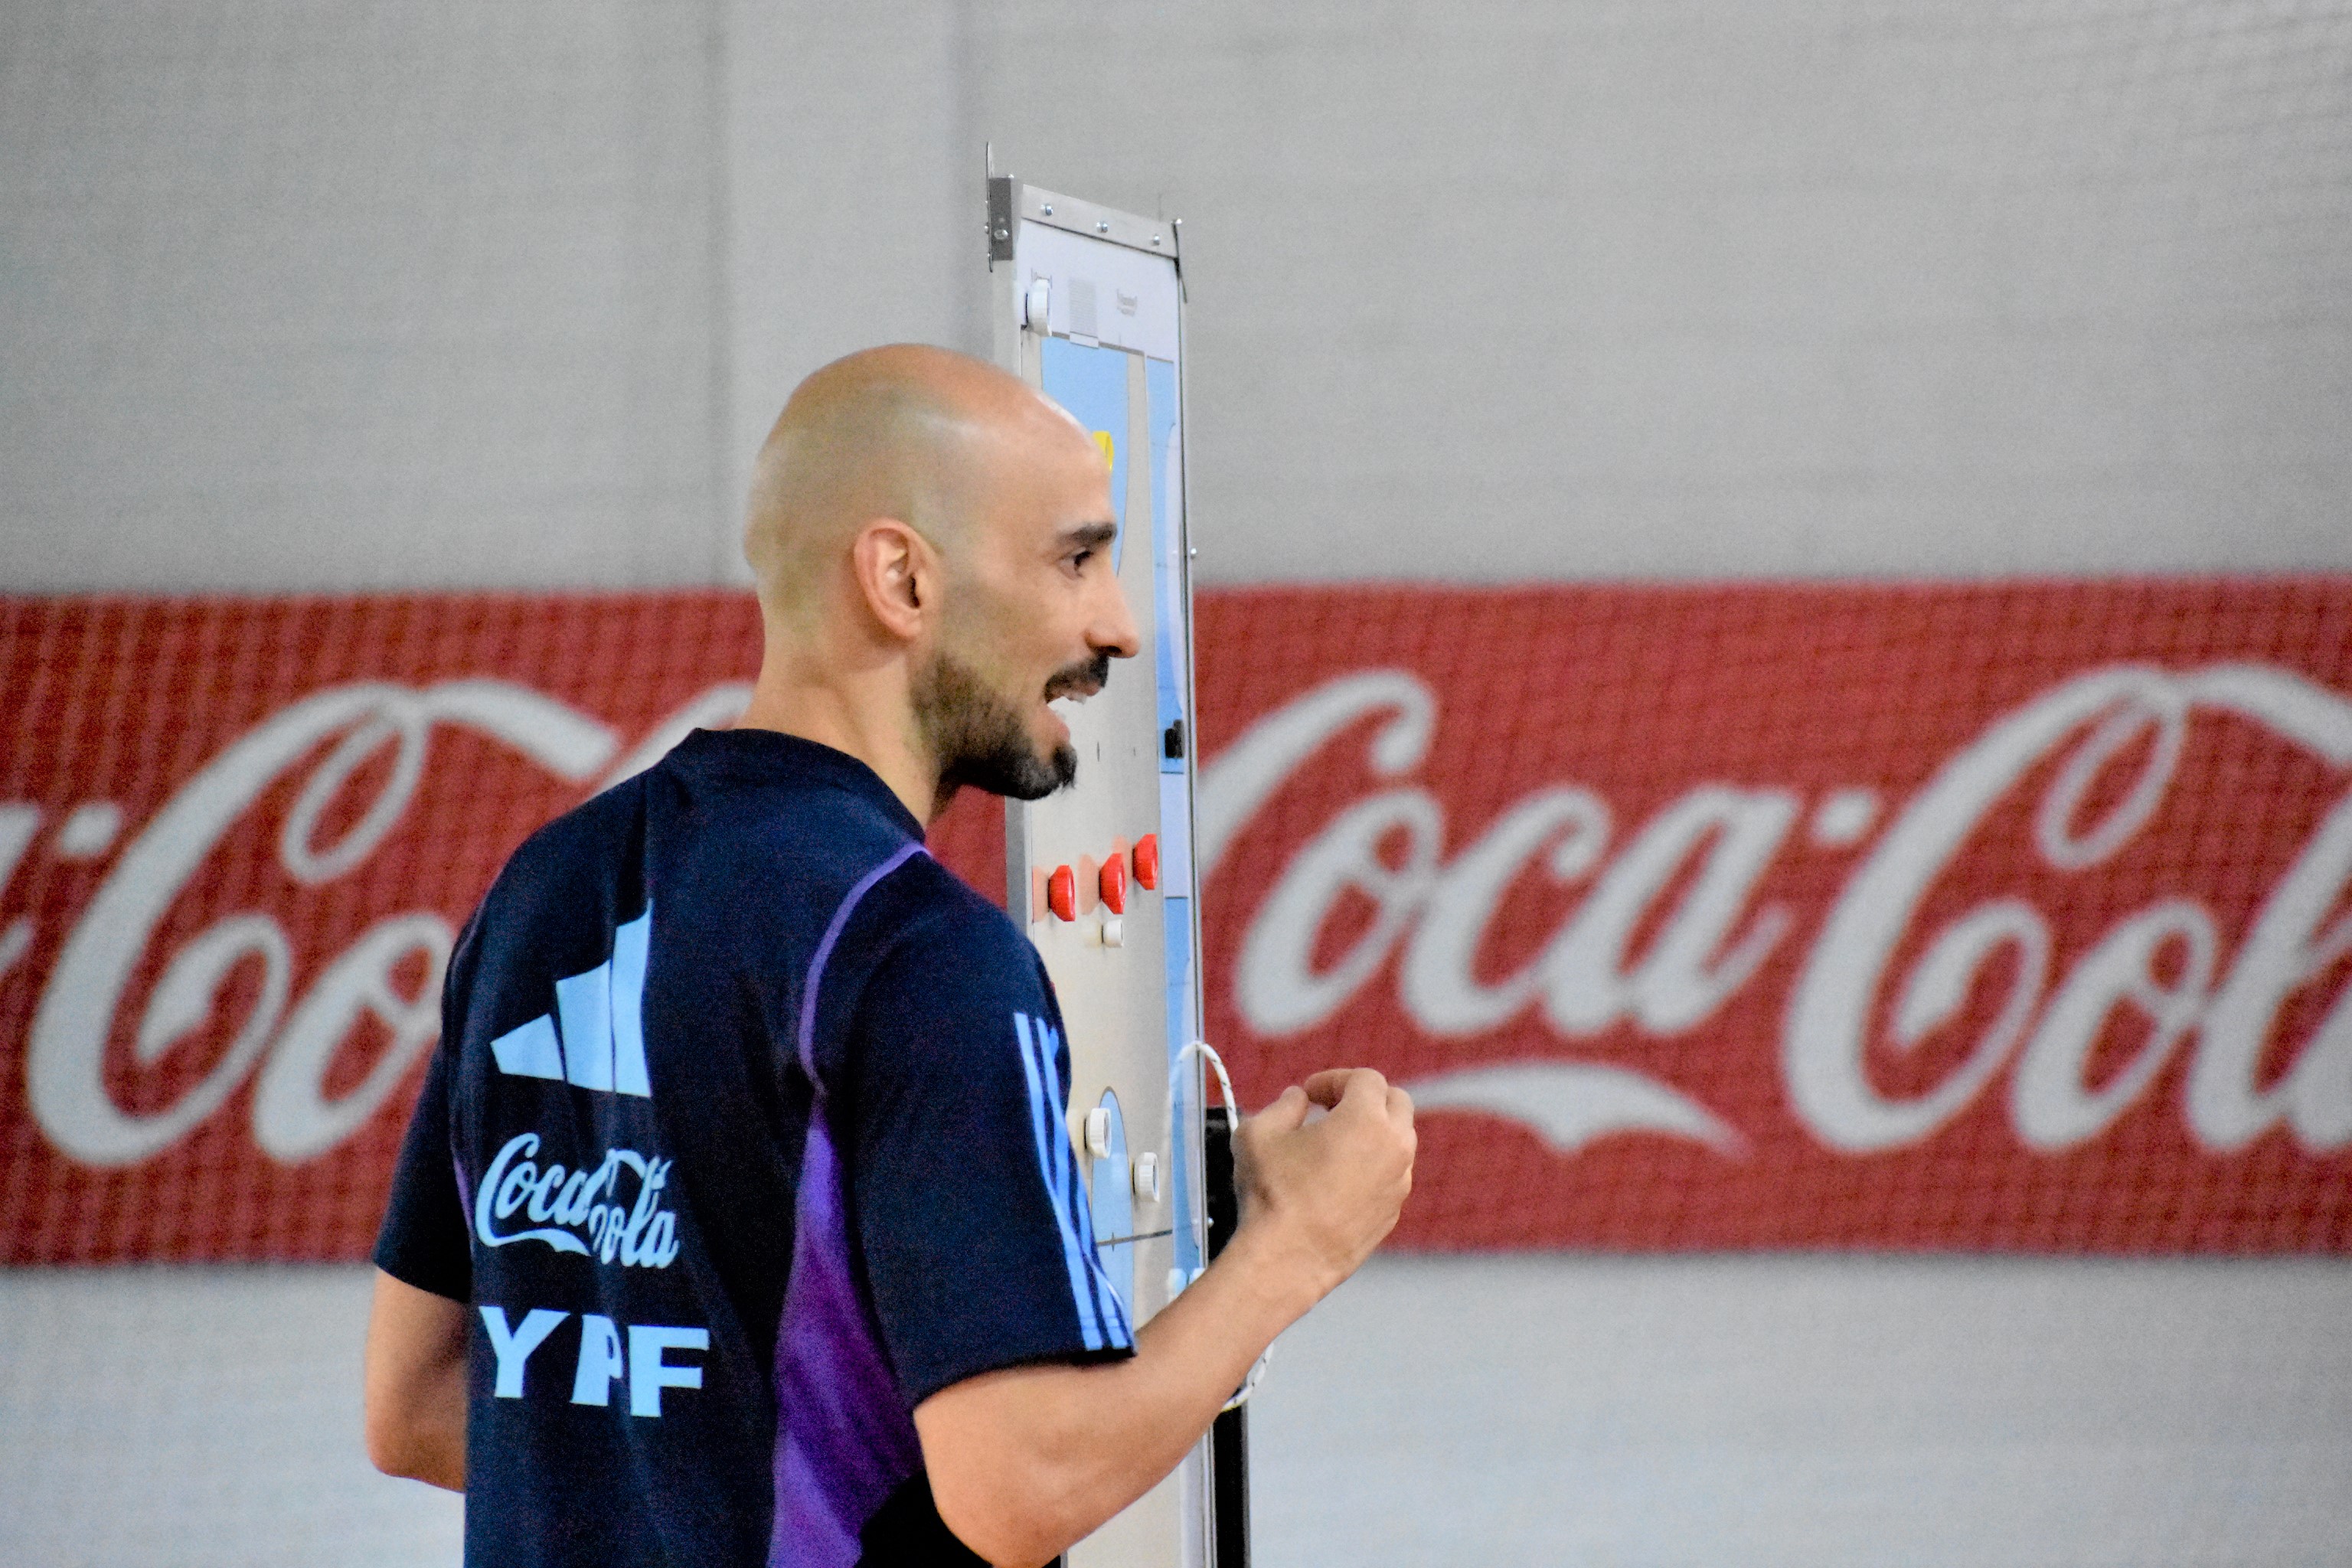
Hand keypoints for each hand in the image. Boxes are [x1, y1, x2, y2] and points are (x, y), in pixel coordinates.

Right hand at [1229, 1067, 1415, 1304]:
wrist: (1286, 1259)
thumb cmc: (1273, 1197)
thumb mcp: (1259, 1133)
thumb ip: (1283, 1105)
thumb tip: (1296, 1100)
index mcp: (1366, 1120)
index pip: (1365, 1079)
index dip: (1334, 1079)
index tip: (1312, 1093)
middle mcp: (1393, 1148)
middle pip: (1396, 1102)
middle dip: (1365, 1098)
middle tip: (1332, 1108)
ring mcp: (1398, 1183)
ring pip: (1398, 1141)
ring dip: (1372, 1133)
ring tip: (1333, 1144)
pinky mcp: (1393, 1212)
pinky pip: (1392, 1176)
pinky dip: (1372, 1167)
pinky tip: (1338, 1179)